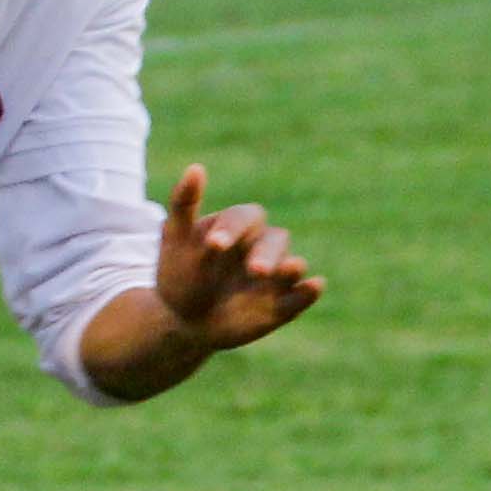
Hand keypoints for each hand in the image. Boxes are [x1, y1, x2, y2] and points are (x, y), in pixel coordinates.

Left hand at [153, 163, 322, 349]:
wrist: (184, 322)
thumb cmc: (180, 275)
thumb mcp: (175, 239)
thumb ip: (184, 204)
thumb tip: (196, 167)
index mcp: (239, 227)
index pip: (246, 217)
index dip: (233, 228)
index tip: (214, 245)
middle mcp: (261, 248)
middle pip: (276, 239)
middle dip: (266, 253)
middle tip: (255, 270)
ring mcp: (275, 277)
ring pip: (292, 264)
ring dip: (291, 267)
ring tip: (290, 270)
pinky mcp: (283, 305)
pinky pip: (301, 295)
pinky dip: (310, 290)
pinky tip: (316, 284)